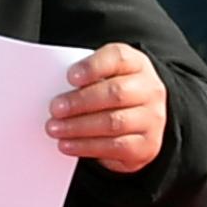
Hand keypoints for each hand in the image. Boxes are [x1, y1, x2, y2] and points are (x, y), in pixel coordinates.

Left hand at [50, 43, 167, 173]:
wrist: (140, 121)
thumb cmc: (113, 94)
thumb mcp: (103, 77)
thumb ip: (85, 79)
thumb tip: (56, 91)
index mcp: (136, 64)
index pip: (117, 58)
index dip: (93, 67)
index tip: (70, 77)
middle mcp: (150, 89)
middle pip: (115, 93)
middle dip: (80, 102)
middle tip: (55, 108)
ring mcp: (152, 118)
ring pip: (114, 122)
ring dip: (79, 127)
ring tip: (55, 128)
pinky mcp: (147, 145)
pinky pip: (115, 147)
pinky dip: (87, 147)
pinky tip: (68, 144)